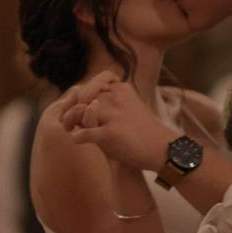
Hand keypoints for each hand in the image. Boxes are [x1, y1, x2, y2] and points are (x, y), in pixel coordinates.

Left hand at [59, 73, 175, 170]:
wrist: (163, 150)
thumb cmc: (144, 130)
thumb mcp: (131, 105)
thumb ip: (112, 98)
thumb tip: (85, 95)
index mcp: (122, 89)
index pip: (94, 82)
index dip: (82, 92)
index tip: (78, 103)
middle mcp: (117, 98)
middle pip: (82, 96)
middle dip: (71, 107)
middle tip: (67, 119)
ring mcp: (114, 115)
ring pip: (80, 112)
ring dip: (70, 121)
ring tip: (69, 128)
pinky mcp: (111, 134)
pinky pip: (83, 133)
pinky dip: (77, 137)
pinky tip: (77, 139)